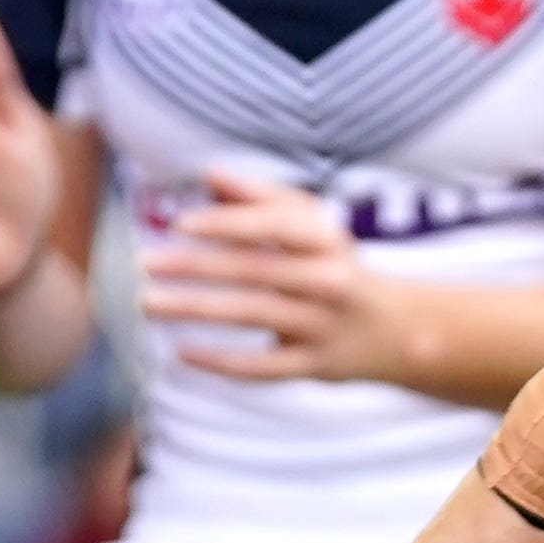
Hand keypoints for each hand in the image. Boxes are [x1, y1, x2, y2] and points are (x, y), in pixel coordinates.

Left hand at [142, 171, 423, 385]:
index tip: (180, 224)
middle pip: (255, 270)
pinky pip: (263, 368)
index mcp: (327, 239)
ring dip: (195, 308)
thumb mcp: (314, 226)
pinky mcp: (316, 366)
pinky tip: (181, 352)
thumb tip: (208, 174)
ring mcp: (323, 326)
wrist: (397, 331)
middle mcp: (330, 281)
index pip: (276, 225)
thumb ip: (262, 198)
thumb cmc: (337, 267)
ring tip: (148, 303)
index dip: (228, 223)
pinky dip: (221, 362)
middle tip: (146, 263)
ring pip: (252, 315)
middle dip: (196, 266)